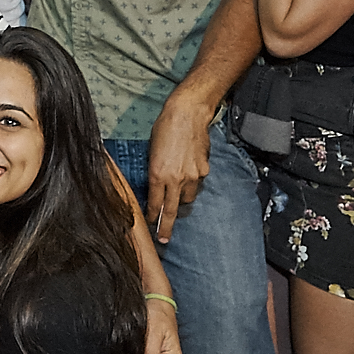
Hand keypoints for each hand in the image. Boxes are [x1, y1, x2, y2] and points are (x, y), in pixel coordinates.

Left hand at [144, 98, 213, 243]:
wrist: (188, 114)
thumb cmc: (164, 128)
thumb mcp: (151, 151)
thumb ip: (154, 171)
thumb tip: (156, 185)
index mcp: (157, 174)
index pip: (154, 203)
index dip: (152, 216)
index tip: (150, 225)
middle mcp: (175, 179)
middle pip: (170, 211)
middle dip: (166, 228)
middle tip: (164, 240)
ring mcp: (192, 176)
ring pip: (187, 198)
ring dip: (181, 200)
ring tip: (177, 195)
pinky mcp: (204, 170)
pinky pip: (197, 183)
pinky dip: (192, 183)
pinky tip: (188, 172)